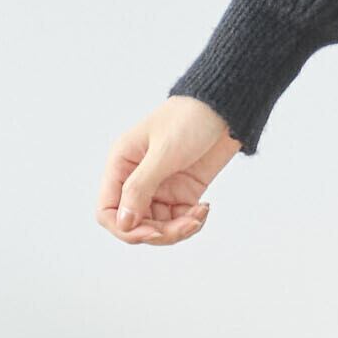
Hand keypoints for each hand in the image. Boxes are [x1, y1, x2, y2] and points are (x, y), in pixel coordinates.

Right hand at [96, 96, 241, 244]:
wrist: (229, 105)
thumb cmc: (192, 117)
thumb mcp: (165, 151)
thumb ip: (140, 187)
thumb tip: (123, 223)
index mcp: (122, 163)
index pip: (108, 210)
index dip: (124, 228)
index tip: (150, 233)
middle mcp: (137, 178)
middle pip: (134, 223)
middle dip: (158, 232)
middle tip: (185, 226)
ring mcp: (161, 186)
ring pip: (157, 226)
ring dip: (177, 229)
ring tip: (199, 216)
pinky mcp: (183, 190)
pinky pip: (178, 219)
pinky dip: (190, 221)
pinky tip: (204, 210)